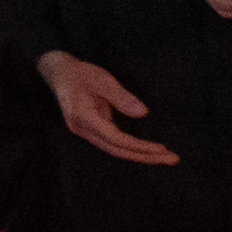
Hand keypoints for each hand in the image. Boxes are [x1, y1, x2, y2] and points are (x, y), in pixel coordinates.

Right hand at [43, 51, 177, 165]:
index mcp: (84, 118)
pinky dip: (130, 148)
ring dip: (140, 155)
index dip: (139, 146)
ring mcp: (85, 132)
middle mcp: (83, 130)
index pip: (115, 139)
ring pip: (115, 150)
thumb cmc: (81, 74)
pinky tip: (146, 150)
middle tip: (172, 159)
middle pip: (117, 150)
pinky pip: (112, 144)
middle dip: (145, 156)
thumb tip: (143, 113)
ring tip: (164, 157)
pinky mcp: (90, 130)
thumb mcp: (102, 80)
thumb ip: (121, 97)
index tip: (161, 148)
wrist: (59, 73)